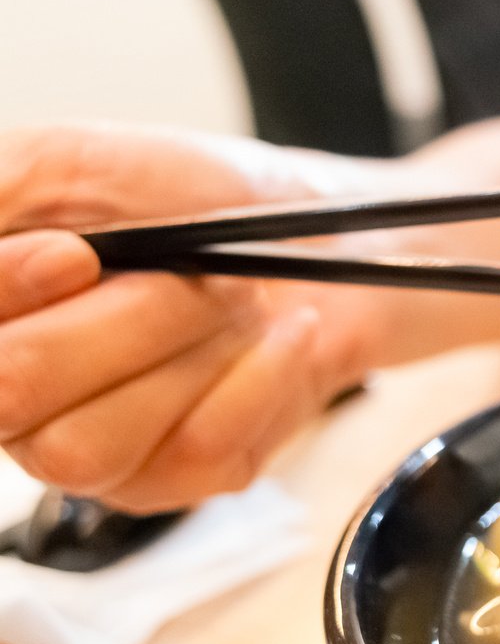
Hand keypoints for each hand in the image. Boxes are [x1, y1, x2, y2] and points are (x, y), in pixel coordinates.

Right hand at [0, 123, 381, 511]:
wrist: (324, 242)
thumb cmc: (199, 200)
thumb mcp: (73, 162)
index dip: (5, 292)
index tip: (76, 256)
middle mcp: (10, 395)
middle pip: (9, 391)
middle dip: (124, 319)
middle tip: (194, 277)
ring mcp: (86, 450)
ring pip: (88, 443)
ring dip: (187, 354)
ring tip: (235, 305)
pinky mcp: (169, 481)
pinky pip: (190, 455)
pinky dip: (253, 380)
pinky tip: (278, 339)